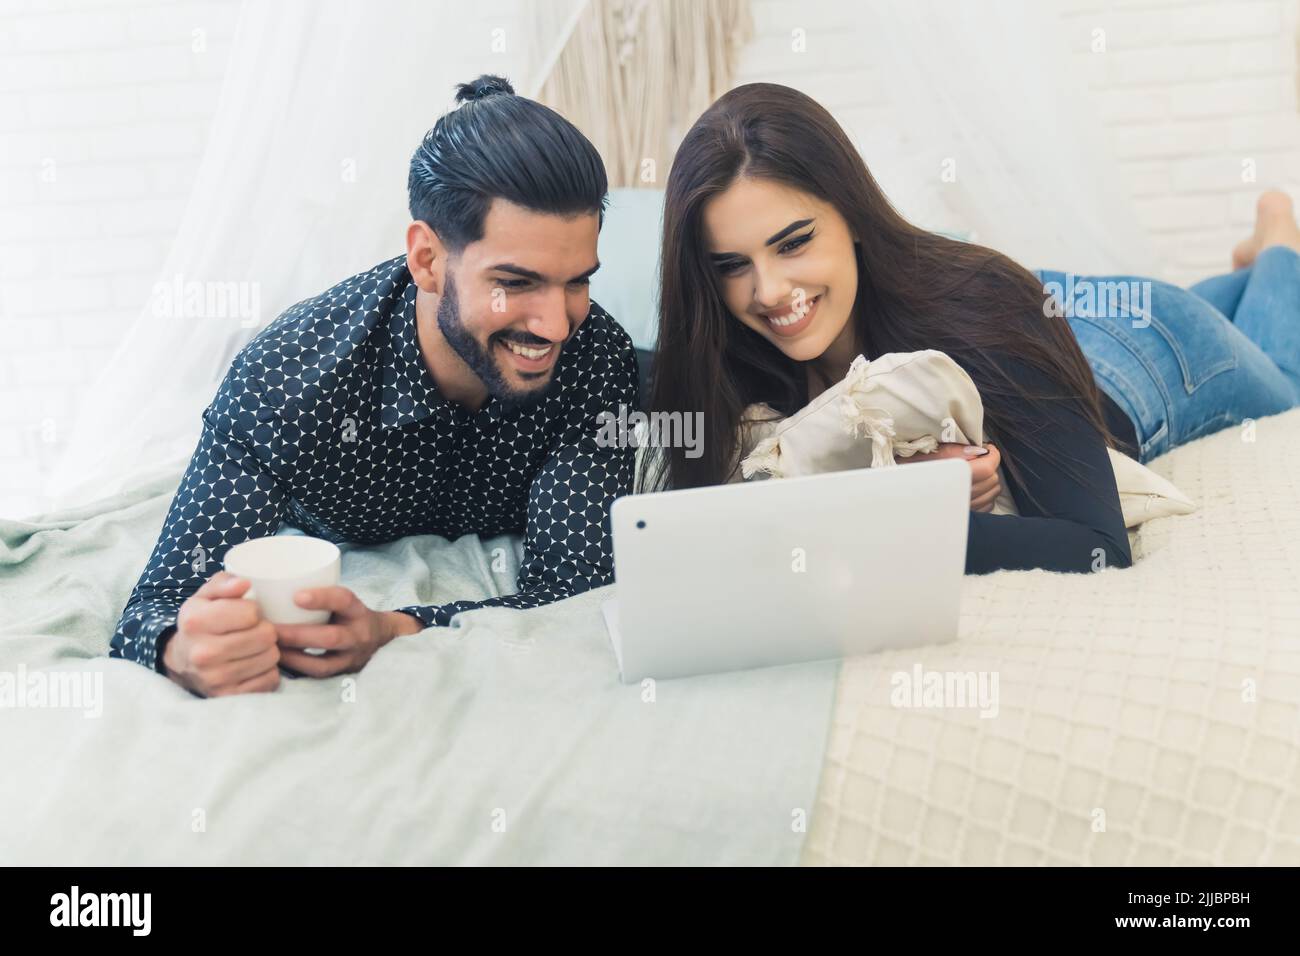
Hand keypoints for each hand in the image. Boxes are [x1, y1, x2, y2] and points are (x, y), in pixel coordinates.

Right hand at [163, 571, 280, 696]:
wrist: (182, 661)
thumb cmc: (202, 622)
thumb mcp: (206, 595)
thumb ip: (224, 582)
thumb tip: (244, 584)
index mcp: (196, 622)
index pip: (251, 613)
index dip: (254, 610)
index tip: (245, 614)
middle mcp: (202, 653)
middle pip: (265, 636)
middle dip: (265, 630)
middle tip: (254, 631)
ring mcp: (215, 678)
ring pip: (271, 657)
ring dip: (268, 650)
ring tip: (253, 647)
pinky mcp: (227, 696)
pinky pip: (270, 680)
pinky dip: (267, 671)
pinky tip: (253, 665)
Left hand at [275, 587, 420, 677]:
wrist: (382, 639)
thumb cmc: (350, 614)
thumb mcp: (345, 601)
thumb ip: (320, 594)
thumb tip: (274, 586)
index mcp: (358, 611)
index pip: (344, 600)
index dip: (322, 598)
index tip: (296, 596)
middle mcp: (358, 636)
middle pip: (331, 637)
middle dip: (298, 635)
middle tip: (271, 630)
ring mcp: (351, 659)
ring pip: (323, 664)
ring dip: (293, 657)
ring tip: (270, 648)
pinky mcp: (341, 674)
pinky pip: (317, 676)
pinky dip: (296, 668)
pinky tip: (279, 660)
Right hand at [896, 442, 1002, 512]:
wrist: (894, 493)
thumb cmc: (906, 472)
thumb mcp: (925, 456)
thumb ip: (953, 452)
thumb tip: (978, 450)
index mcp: (953, 478)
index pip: (987, 468)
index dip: (992, 455)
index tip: (987, 448)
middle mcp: (961, 497)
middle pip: (992, 479)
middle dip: (989, 466)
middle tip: (977, 458)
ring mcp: (965, 509)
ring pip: (992, 493)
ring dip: (988, 481)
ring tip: (975, 473)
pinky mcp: (965, 518)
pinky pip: (987, 506)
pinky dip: (985, 496)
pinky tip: (973, 488)